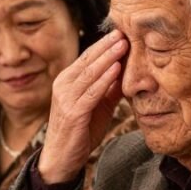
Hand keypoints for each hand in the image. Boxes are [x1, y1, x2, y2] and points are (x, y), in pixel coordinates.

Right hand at [37, 30, 126, 183]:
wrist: (63, 158)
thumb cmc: (81, 130)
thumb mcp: (98, 105)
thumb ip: (109, 88)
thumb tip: (127, 70)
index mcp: (68, 80)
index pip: (88, 57)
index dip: (105, 44)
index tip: (122, 32)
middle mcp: (63, 85)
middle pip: (88, 60)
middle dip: (107, 45)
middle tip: (125, 31)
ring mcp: (66, 98)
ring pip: (90, 73)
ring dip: (108, 57)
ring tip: (124, 44)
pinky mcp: (73, 113)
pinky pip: (91, 92)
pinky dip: (104, 80)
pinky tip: (116, 69)